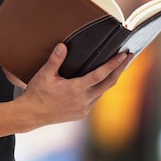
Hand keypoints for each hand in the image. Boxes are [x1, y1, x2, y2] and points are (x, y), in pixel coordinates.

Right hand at [16, 43, 133, 127]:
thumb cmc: (37, 93)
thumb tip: (62, 46)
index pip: (100, 74)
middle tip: (128, 56)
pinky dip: (100, 88)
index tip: (124, 55)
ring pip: (102, 91)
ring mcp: (83, 108)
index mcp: (75, 89)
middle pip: (108, 83)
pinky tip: (101, 81)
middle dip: (120, 69)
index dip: (114, 64)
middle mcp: (83, 100)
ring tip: (118, 66)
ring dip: (111, 79)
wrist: (31, 114)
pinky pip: (95, 99)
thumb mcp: (44, 74)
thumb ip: (55, 60)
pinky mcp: (81, 114)